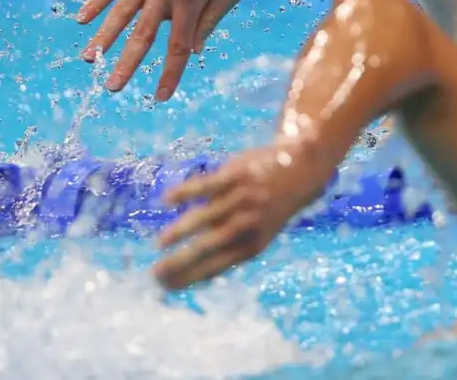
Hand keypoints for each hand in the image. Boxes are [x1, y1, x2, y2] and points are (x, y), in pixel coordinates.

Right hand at [77, 0, 253, 100]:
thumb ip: (210, 20)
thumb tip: (192, 51)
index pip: (177, 46)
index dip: (169, 74)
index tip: (160, 98)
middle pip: (142, 34)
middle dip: (127, 64)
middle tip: (112, 89)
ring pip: (120, 11)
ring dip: (104, 38)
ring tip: (89, 60)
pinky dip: (97, 2)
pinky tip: (82, 21)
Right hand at [153, 144, 319, 289]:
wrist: (301, 170)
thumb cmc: (270, 207)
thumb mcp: (258, 233)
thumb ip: (229, 248)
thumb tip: (189, 271)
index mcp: (252, 244)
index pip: (214, 267)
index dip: (188, 278)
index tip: (164, 286)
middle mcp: (246, 224)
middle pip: (207, 247)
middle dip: (179, 263)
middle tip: (155, 274)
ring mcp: (240, 199)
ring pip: (203, 218)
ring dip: (179, 232)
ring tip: (160, 244)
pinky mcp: (236, 175)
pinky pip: (205, 185)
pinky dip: (184, 193)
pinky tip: (167, 201)